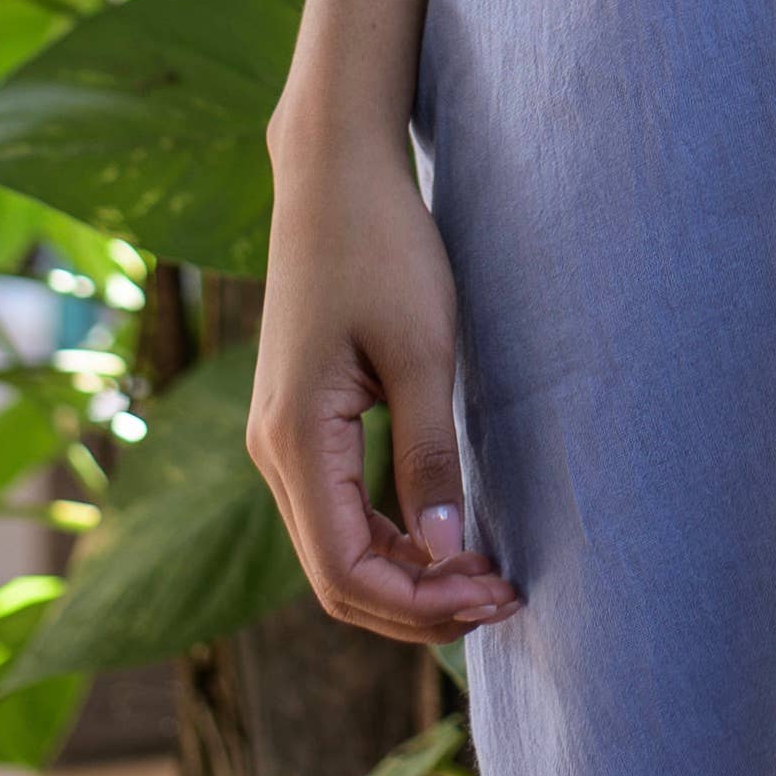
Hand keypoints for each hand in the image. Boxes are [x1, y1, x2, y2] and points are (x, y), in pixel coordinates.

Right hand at [246, 118, 524, 645]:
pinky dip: (390, 536)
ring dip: (407, 574)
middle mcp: (271, 452)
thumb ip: (430, 454)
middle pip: (337, 576)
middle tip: (504, 597)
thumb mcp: (422, 349)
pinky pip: (338, 509)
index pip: (346, 574)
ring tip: (485, 575)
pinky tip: (446, 533)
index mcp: (294, 440)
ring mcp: (279, 438)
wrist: (334, 173)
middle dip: (420, 602)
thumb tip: (448, 552)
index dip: (422, 601)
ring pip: (336, 548)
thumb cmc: (383, 246)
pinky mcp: (299, 420)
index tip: (498, 593)